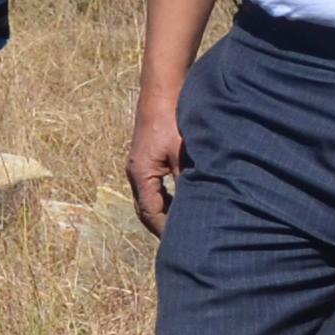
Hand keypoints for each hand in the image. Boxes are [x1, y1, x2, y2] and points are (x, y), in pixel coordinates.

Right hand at [127, 95, 189, 236]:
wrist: (163, 91)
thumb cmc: (173, 120)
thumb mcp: (184, 154)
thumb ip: (188, 182)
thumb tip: (198, 207)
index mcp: (141, 174)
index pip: (151, 213)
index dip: (165, 230)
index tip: (181, 243)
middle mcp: (136, 172)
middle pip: (145, 210)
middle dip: (161, 227)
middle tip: (181, 242)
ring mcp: (140, 165)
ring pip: (148, 199)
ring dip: (163, 213)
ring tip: (181, 227)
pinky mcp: (148, 158)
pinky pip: (153, 188)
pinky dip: (165, 199)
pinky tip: (181, 202)